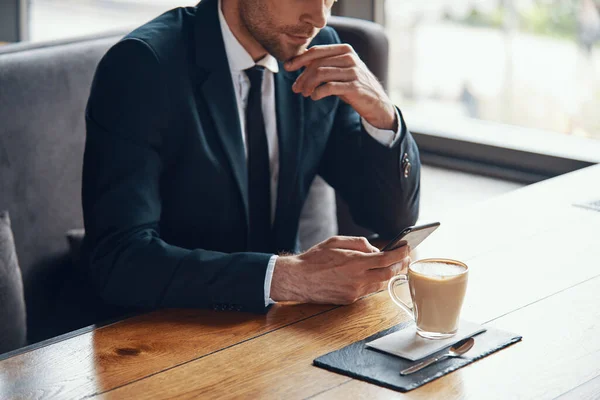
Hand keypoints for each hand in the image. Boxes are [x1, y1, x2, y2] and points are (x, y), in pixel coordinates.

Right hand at [270, 236, 409, 304]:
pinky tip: (374, 275)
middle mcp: (357, 279)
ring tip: (393, 266)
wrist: (298, 279)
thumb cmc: (315, 258)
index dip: (400, 254)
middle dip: (400, 266)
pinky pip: (368, 291)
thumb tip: (375, 250)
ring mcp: (354, 292)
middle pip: (389, 275)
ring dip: (388, 275)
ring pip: (380, 285)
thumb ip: (359, 243)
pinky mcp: (349, 300)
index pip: (386, 259)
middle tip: (406, 258)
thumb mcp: (336, 241)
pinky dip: (374, 282)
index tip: (407, 248)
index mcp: (355, 262)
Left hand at [284, 44, 396, 130]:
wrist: (375, 102)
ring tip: (304, 93)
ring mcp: (353, 72)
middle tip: (295, 88)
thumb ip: (322, 65)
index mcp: (344, 50)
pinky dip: (318, 92)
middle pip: (317, 64)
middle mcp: (350, 58)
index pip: (316, 51)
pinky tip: (314, 97)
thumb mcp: (338, 72)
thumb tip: (296, 64)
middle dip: (302, 76)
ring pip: (321, 74)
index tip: (287, 67)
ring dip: (308, 85)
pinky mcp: (355, 87)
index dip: (299, 59)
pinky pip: (330, 87)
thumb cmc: (352, 85)